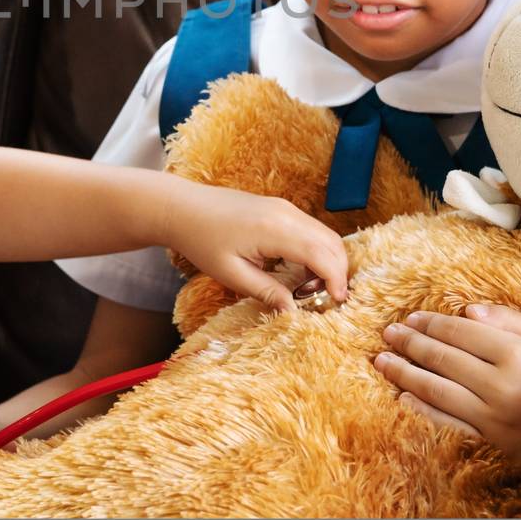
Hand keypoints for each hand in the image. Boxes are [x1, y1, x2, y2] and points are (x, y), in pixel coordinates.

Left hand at [163, 183, 348, 311]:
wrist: (182, 208)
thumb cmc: (202, 241)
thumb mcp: (232, 274)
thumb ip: (267, 292)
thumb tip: (294, 311)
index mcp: (275, 229)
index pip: (322, 254)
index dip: (336, 280)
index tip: (338, 303)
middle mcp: (287, 213)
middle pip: (331, 242)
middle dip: (338, 272)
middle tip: (328, 301)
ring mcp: (285, 207)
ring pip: (325, 235)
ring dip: (328, 262)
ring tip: (313, 290)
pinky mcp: (281, 208)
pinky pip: (311, 230)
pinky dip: (317, 251)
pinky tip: (302, 273)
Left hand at [374, 303, 520, 470]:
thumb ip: (512, 321)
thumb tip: (467, 309)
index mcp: (518, 355)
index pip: (462, 333)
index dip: (432, 323)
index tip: (411, 316)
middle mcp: (501, 385)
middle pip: (444, 359)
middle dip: (411, 344)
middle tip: (389, 333)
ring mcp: (493, 416)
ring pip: (438, 390)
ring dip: (405, 374)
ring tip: (383, 361)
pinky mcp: (490, 440)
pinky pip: (449, 423)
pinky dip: (423, 410)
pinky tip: (403, 397)